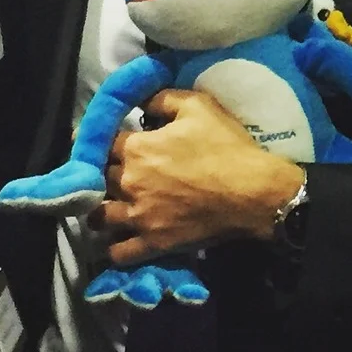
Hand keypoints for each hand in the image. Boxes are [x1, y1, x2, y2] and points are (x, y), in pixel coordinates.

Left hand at [96, 88, 303, 259]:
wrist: (253, 193)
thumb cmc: (226, 147)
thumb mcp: (198, 107)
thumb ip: (161, 98)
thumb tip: (138, 100)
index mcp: (136, 149)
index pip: (101, 143)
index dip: (100, 140)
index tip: (101, 141)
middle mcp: (129, 183)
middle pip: (97, 179)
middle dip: (100, 174)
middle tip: (109, 173)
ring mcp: (139, 217)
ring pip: (99, 217)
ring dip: (101, 211)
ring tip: (110, 207)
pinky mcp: (153, 243)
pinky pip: (119, 252)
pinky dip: (115, 247)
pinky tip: (121, 239)